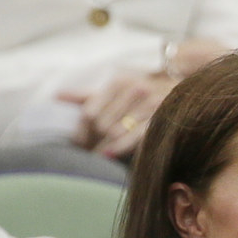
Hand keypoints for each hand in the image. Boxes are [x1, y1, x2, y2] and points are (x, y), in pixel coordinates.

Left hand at [59, 72, 176, 158]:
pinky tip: (110, 154)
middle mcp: (135, 90)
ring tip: (99, 154)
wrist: (181, 87)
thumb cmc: (141, 92)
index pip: (89, 112)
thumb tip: (57, 96)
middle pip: (101, 124)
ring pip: (116, 132)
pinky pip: (135, 137)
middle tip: (89, 151)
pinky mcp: (162, 118)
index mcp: (119, 82)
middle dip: (93, 140)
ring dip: (105, 147)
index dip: (82, 130)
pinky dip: (120, 148)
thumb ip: (87, 96)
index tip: (80, 141)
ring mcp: (150, 104)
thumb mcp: (115, 90)